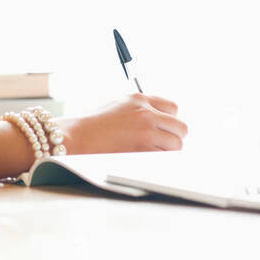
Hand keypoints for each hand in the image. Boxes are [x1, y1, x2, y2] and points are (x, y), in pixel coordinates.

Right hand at [61, 93, 188, 154]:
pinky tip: (148, 159)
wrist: (79, 136)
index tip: (165, 128)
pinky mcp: (142, 150)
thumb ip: (142, 107)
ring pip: (176, 145)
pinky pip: (164, 157)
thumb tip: (163, 118)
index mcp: (140, 99)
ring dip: (169, 150)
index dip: (170, 120)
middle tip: (164, 143)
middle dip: (175, 136)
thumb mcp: (120, 104)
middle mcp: (146, 113)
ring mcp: (146, 132)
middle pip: (181, 127)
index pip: (173, 108)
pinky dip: (160, 160)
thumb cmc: (96, 123)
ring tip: (154, 152)